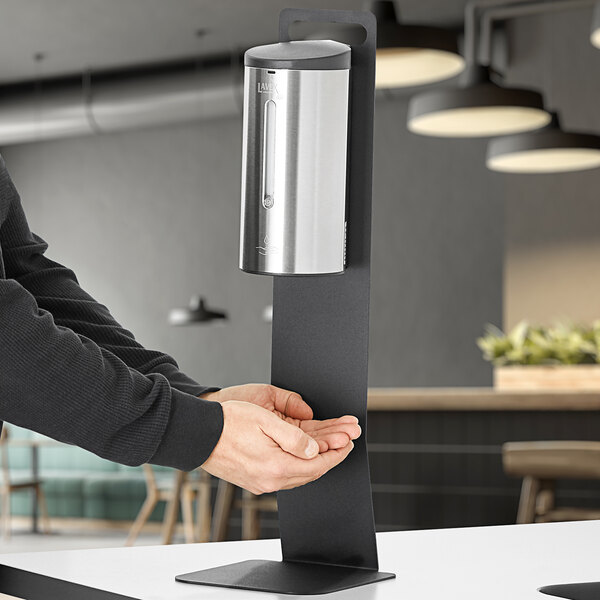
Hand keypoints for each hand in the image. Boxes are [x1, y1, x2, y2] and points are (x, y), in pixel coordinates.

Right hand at [202, 400, 353, 493]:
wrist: (197, 434)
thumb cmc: (228, 422)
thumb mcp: (266, 421)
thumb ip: (294, 438)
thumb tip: (314, 450)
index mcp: (276, 467)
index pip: (317, 464)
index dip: (337, 452)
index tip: (349, 441)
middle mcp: (269, 481)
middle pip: (311, 472)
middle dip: (331, 454)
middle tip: (345, 440)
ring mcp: (260, 483)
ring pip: (298, 474)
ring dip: (316, 459)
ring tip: (329, 444)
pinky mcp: (252, 480)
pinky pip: (284, 475)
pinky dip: (299, 464)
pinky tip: (304, 453)